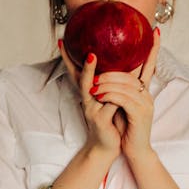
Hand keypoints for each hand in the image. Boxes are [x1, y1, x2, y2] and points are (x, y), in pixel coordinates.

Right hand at [59, 40, 121, 159]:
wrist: (108, 146)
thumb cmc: (110, 122)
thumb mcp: (109, 101)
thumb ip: (112, 84)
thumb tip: (126, 61)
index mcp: (89, 93)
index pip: (77, 72)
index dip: (68, 58)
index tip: (62, 41)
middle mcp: (88, 99)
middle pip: (81, 78)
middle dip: (83, 63)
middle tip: (86, 49)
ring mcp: (93, 109)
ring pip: (94, 88)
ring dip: (92, 72)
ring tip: (93, 58)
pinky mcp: (101, 119)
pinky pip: (111, 102)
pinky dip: (117, 92)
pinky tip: (123, 85)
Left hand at [90, 27, 160, 161]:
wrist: (134, 151)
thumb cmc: (125, 127)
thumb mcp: (121, 104)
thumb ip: (118, 89)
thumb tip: (104, 74)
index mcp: (144, 90)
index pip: (150, 64)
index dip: (154, 48)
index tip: (155, 30)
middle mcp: (147, 94)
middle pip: (130, 73)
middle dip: (111, 69)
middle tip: (95, 67)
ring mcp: (145, 104)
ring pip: (125, 85)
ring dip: (106, 83)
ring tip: (92, 85)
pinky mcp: (140, 114)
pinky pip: (123, 99)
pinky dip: (110, 95)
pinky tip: (99, 95)